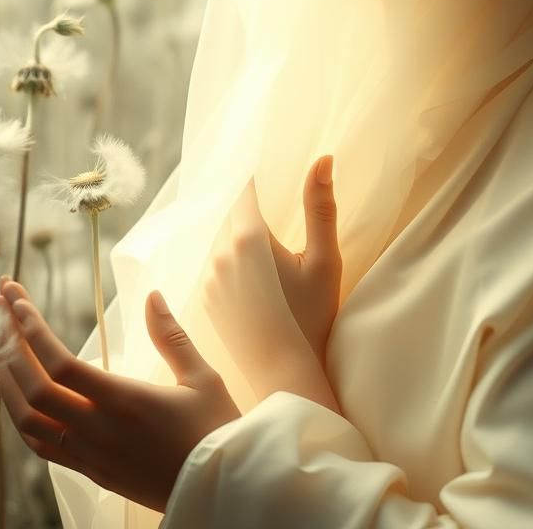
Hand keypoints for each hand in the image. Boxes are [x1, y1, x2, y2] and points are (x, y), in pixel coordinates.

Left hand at [0, 275, 239, 513]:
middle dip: (6, 341)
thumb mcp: (202, 376)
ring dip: (5, 378)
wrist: (216, 490)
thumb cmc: (214, 430)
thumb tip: (153, 296)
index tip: (14, 298)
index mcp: (123, 401)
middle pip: (32, 386)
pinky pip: (38, 443)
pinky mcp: (88, 470)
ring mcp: (87, 454)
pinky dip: (18, 414)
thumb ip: (171, 335)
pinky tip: (16, 393)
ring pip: (26, 419)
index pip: (60, 363)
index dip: (31, 329)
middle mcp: (96, 429)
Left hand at [211, 156, 341, 368]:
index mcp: (248, 238)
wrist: (283, 372)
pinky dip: (234, 258)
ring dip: (241, 233)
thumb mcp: (324, 259)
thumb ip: (321, 206)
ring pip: (224, 239)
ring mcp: (210, 277)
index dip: (257, 177)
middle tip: (271, 196)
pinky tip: (255, 271)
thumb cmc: (311, 315)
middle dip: (251, 205)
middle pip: (233, 214)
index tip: (269, 167)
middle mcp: (221, 253)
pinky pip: (218, 264)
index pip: (245, 191)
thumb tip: (323, 159)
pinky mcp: (208, 298)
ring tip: (266, 233)